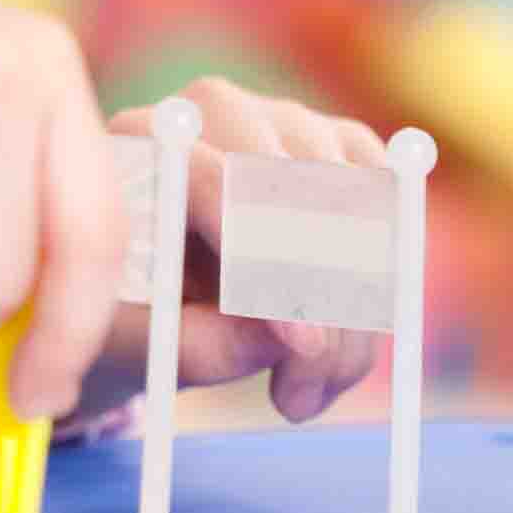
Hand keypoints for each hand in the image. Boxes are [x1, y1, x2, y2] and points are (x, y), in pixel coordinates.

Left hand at [108, 78, 391, 427]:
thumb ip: (195, 344)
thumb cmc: (121, 311)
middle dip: (320, 308)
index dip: (267, 262)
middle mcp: (220, 111)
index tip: (301, 346)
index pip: (220, 182)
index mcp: (145, 139)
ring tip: (301, 396)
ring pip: (358, 212)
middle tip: (297, 401)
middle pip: (303, 195)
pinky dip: (381, 293)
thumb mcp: (132, 344)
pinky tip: (332, 360)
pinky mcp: (342, 147)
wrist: (140, 288)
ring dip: (353, 320)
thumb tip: (297, 342)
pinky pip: (391, 212)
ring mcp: (289, 122)